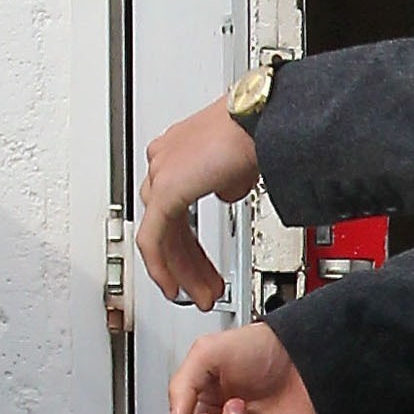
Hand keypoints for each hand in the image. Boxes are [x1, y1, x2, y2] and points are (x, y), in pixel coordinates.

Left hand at [137, 98, 261, 307]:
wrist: (260, 119)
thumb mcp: (240, 163)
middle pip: (166, 225)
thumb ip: (226, 180)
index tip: (202, 265)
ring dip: (181, 271)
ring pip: (160, 236)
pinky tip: (175, 286)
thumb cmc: (258, 129)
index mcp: (180, 151)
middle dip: (187, 264)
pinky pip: (153, 240)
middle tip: (203, 288)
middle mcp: (165, 160)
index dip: (188, 243)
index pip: (175, 208)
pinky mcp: (166, 190)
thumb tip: (226, 191)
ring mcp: (162, 173)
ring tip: (201, 295)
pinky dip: (163, 267)